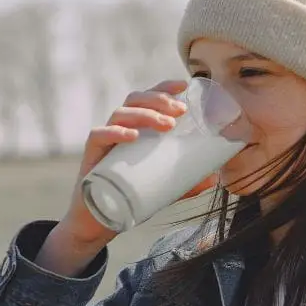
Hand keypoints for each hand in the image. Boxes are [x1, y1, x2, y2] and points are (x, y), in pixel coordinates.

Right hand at [57, 79, 217, 248]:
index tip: (184, 85)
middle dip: (159, 100)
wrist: (99, 220)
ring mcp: (105, 140)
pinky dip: (115, 132)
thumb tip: (214, 178)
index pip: (149, 98)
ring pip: (121, 113)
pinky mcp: (91, 155)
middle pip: (136, 100)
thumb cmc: (130, 195)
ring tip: (166, 125)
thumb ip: (186, 181)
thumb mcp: (164, 186)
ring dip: (145, 114)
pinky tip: (132, 136)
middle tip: (180, 111)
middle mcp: (120, 128)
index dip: (164, 87)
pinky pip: (99, 135)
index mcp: (137, 128)